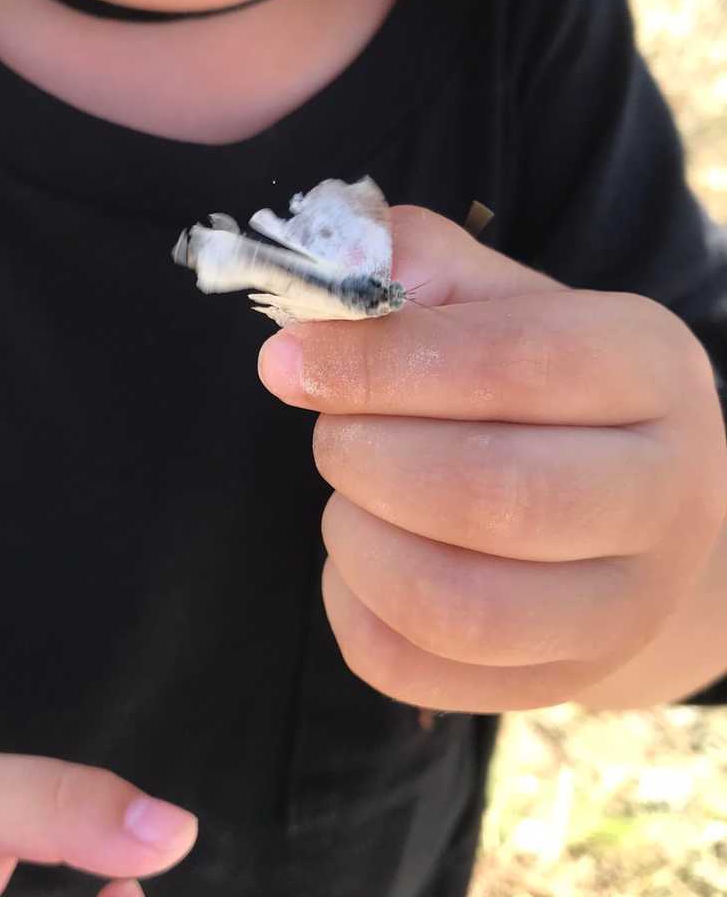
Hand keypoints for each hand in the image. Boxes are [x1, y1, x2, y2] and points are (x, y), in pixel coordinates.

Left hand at [258, 206, 726, 712]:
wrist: (625, 514)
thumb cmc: (539, 390)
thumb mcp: (499, 301)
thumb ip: (418, 268)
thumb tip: (327, 284)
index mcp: (646, 369)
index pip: (517, 362)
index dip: (380, 362)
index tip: (288, 360)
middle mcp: (661, 496)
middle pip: (492, 496)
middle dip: (365, 458)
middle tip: (332, 435)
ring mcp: (619, 610)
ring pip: (456, 608)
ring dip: (357, 542)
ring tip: (350, 498)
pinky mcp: (555, 681)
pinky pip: (410, 668)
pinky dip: (350, 607)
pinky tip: (360, 559)